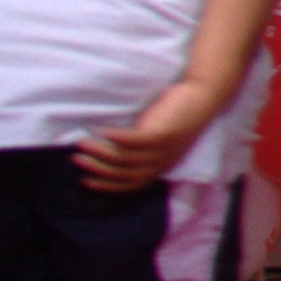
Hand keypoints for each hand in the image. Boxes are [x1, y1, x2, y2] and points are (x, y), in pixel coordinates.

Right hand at [74, 69, 237, 192]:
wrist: (203, 95)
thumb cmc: (177, 113)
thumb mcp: (158, 136)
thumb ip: (139, 147)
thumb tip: (108, 149)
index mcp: (162, 165)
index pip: (131, 184)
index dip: (107, 185)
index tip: (85, 181)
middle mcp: (162, 162)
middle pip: (124, 174)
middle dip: (98, 170)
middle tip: (77, 160)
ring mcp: (163, 149)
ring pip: (124, 159)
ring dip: (99, 153)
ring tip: (81, 144)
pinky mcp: (162, 134)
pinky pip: (132, 141)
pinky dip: (113, 138)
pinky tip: (98, 131)